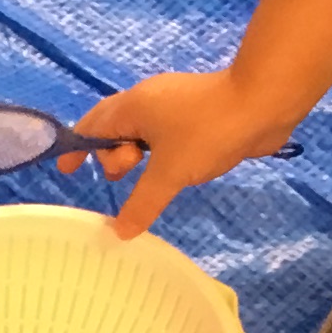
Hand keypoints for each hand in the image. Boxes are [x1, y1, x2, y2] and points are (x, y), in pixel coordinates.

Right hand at [56, 71, 300, 239]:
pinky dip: (160, 153)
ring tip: (150, 178)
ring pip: (142, 131)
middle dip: (112, 154)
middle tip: (124, 176)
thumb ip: (141, 203)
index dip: (77, 147)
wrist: (263, 102)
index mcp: (133, 107)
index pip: (92, 125)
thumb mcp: (169, 174)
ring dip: (138, 155)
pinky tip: (174, 170)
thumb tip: (119, 232)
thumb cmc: (208, 132)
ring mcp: (174, 104)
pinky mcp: (198, 112)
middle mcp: (148, 100)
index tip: (68, 170)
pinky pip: (166, 134)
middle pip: (114, 127)